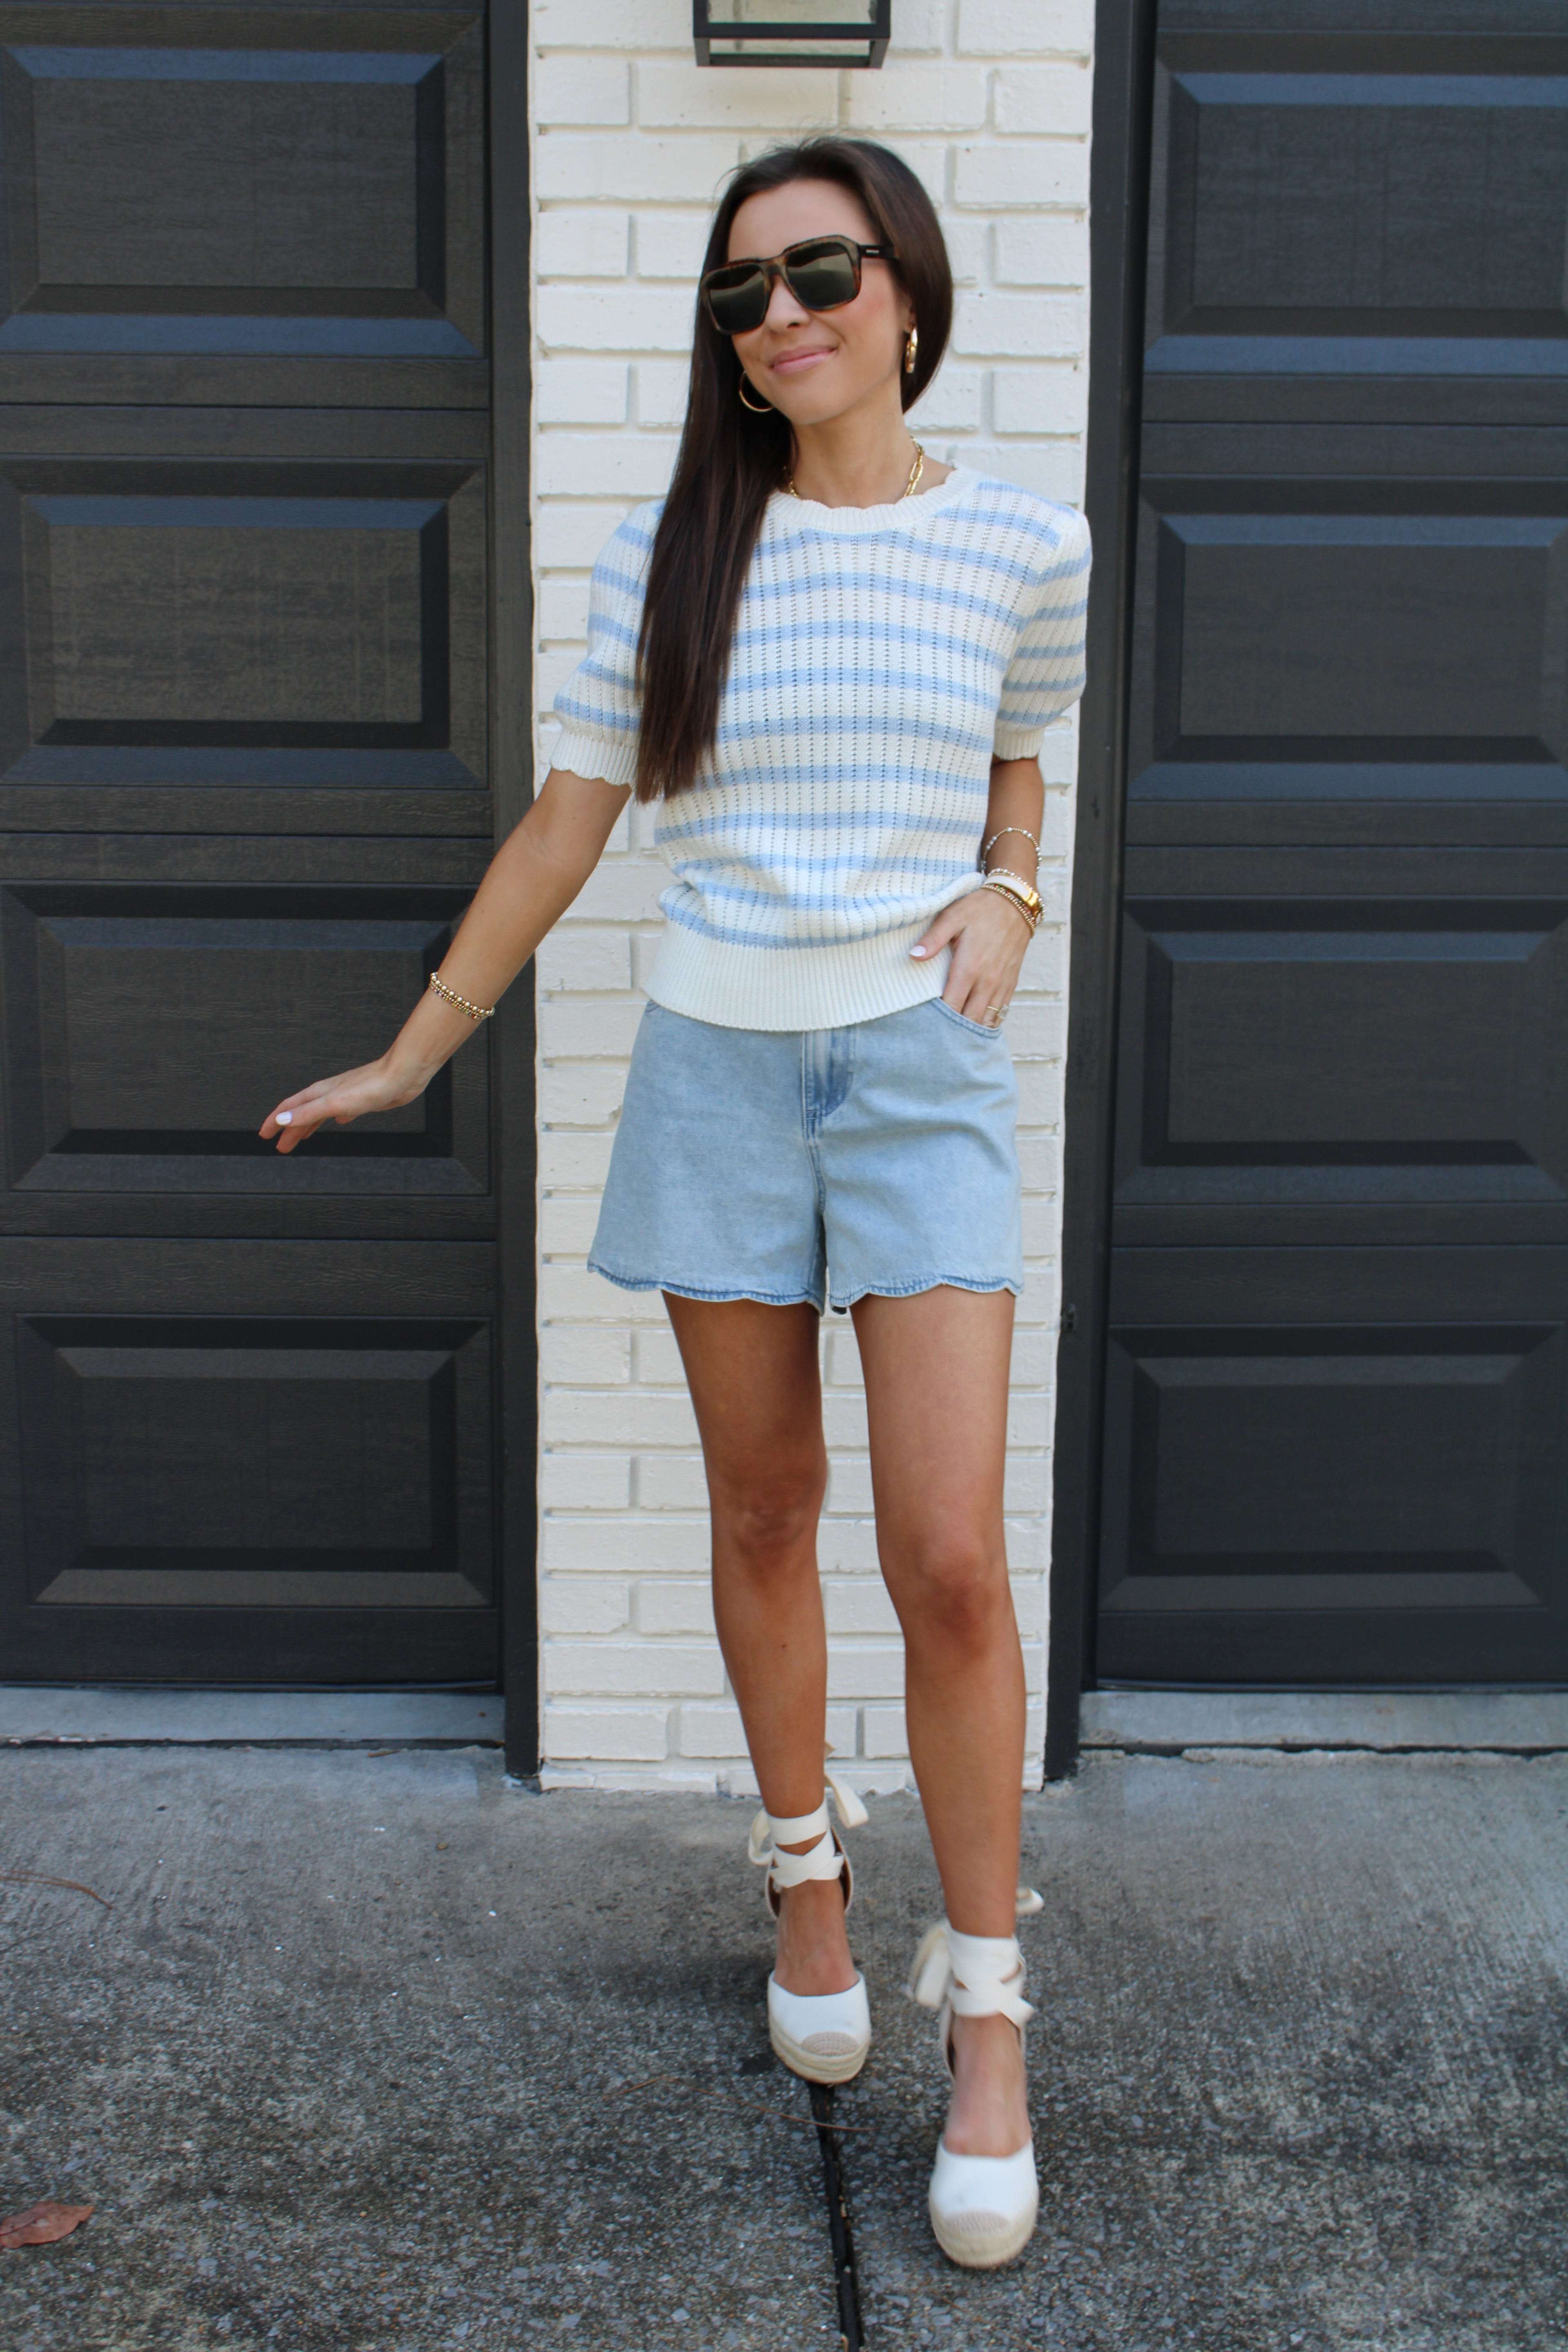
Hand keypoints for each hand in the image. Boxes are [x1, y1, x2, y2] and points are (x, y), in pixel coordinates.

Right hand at [259, 1054, 430, 1154]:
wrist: (402, 1076)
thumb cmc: (372, 1085)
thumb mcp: (334, 1103)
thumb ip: (308, 1112)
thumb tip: (282, 1120)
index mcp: (319, 1093)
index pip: (289, 1109)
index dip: (275, 1122)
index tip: (264, 1134)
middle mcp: (329, 1093)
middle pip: (302, 1113)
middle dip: (289, 1130)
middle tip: (281, 1146)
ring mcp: (345, 1096)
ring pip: (319, 1113)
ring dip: (308, 1126)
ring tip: (301, 1138)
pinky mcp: (361, 1101)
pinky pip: (340, 1112)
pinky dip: (333, 1118)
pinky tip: (339, 1121)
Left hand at [910, 885, 1031, 1025]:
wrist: (1015, 902)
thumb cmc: (980, 908)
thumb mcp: (953, 916)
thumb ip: (933, 939)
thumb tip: (914, 956)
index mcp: (969, 968)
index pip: (952, 1006)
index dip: (938, 1021)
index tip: (924, 1027)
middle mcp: (987, 981)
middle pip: (969, 1020)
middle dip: (953, 1031)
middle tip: (936, 1038)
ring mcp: (1001, 984)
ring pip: (986, 1020)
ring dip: (971, 1030)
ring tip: (954, 1038)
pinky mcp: (1010, 983)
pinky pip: (1000, 1013)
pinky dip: (988, 1023)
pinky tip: (975, 1028)